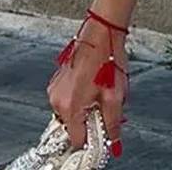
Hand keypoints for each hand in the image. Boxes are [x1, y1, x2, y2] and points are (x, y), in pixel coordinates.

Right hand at [47, 16, 127, 154]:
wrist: (102, 31)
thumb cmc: (108, 57)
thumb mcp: (115, 95)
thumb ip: (112, 122)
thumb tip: (113, 141)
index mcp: (70, 107)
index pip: (77, 139)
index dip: (92, 138)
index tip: (102, 133)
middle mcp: (57, 100)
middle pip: (73, 125)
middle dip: (90, 120)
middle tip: (105, 104)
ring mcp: (56, 89)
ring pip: (71, 111)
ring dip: (85, 107)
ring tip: (100, 89)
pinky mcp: (58, 79)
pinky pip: (68, 97)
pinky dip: (80, 96)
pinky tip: (94, 81)